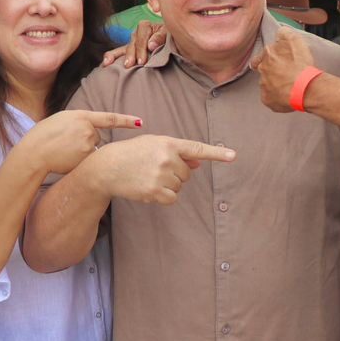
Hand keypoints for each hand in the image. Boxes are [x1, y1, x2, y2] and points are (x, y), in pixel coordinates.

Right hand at [26, 110, 142, 174]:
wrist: (35, 152)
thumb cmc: (43, 135)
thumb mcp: (61, 119)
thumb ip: (79, 122)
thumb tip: (92, 128)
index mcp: (82, 116)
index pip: (110, 118)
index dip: (127, 120)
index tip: (141, 122)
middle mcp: (88, 130)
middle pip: (96, 136)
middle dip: (85, 140)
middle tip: (66, 142)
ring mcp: (88, 145)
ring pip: (91, 149)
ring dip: (82, 151)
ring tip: (63, 150)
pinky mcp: (86, 159)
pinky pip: (88, 160)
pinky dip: (79, 161)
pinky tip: (65, 159)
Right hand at [89, 134, 234, 204]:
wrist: (106, 167)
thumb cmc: (131, 154)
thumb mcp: (152, 145)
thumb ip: (177, 152)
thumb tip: (198, 164)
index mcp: (168, 143)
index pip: (196, 148)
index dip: (217, 153)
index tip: (233, 156)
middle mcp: (166, 158)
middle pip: (187, 173)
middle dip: (176, 173)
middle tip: (155, 168)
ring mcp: (161, 175)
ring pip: (180, 186)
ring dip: (169, 184)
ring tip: (149, 176)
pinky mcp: (155, 191)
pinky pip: (172, 198)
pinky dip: (164, 196)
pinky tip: (150, 188)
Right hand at [102, 21, 165, 67]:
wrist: (172, 42)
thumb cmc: (171, 37)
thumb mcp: (169, 34)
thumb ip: (161, 37)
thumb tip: (151, 45)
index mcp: (146, 26)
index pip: (141, 37)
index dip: (141, 49)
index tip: (142, 61)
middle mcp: (136, 33)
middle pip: (132, 44)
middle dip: (131, 55)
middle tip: (130, 65)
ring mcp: (131, 42)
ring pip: (122, 48)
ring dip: (115, 56)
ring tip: (109, 63)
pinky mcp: (129, 51)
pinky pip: (117, 53)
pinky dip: (111, 57)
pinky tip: (105, 64)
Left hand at [250, 26, 315, 112]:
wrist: (306, 88)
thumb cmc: (301, 65)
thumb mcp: (294, 40)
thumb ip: (284, 33)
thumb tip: (280, 32)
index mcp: (267, 56)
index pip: (259, 57)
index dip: (266, 59)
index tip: (273, 62)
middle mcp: (262, 71)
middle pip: (264, 71)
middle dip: (272, 72)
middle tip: (285, 74)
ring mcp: (264, 87)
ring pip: (267, 85)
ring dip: (275, 85)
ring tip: (289, 86)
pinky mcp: (268, 100)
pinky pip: (270, 99)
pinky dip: (277, 98)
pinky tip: (288, 96)